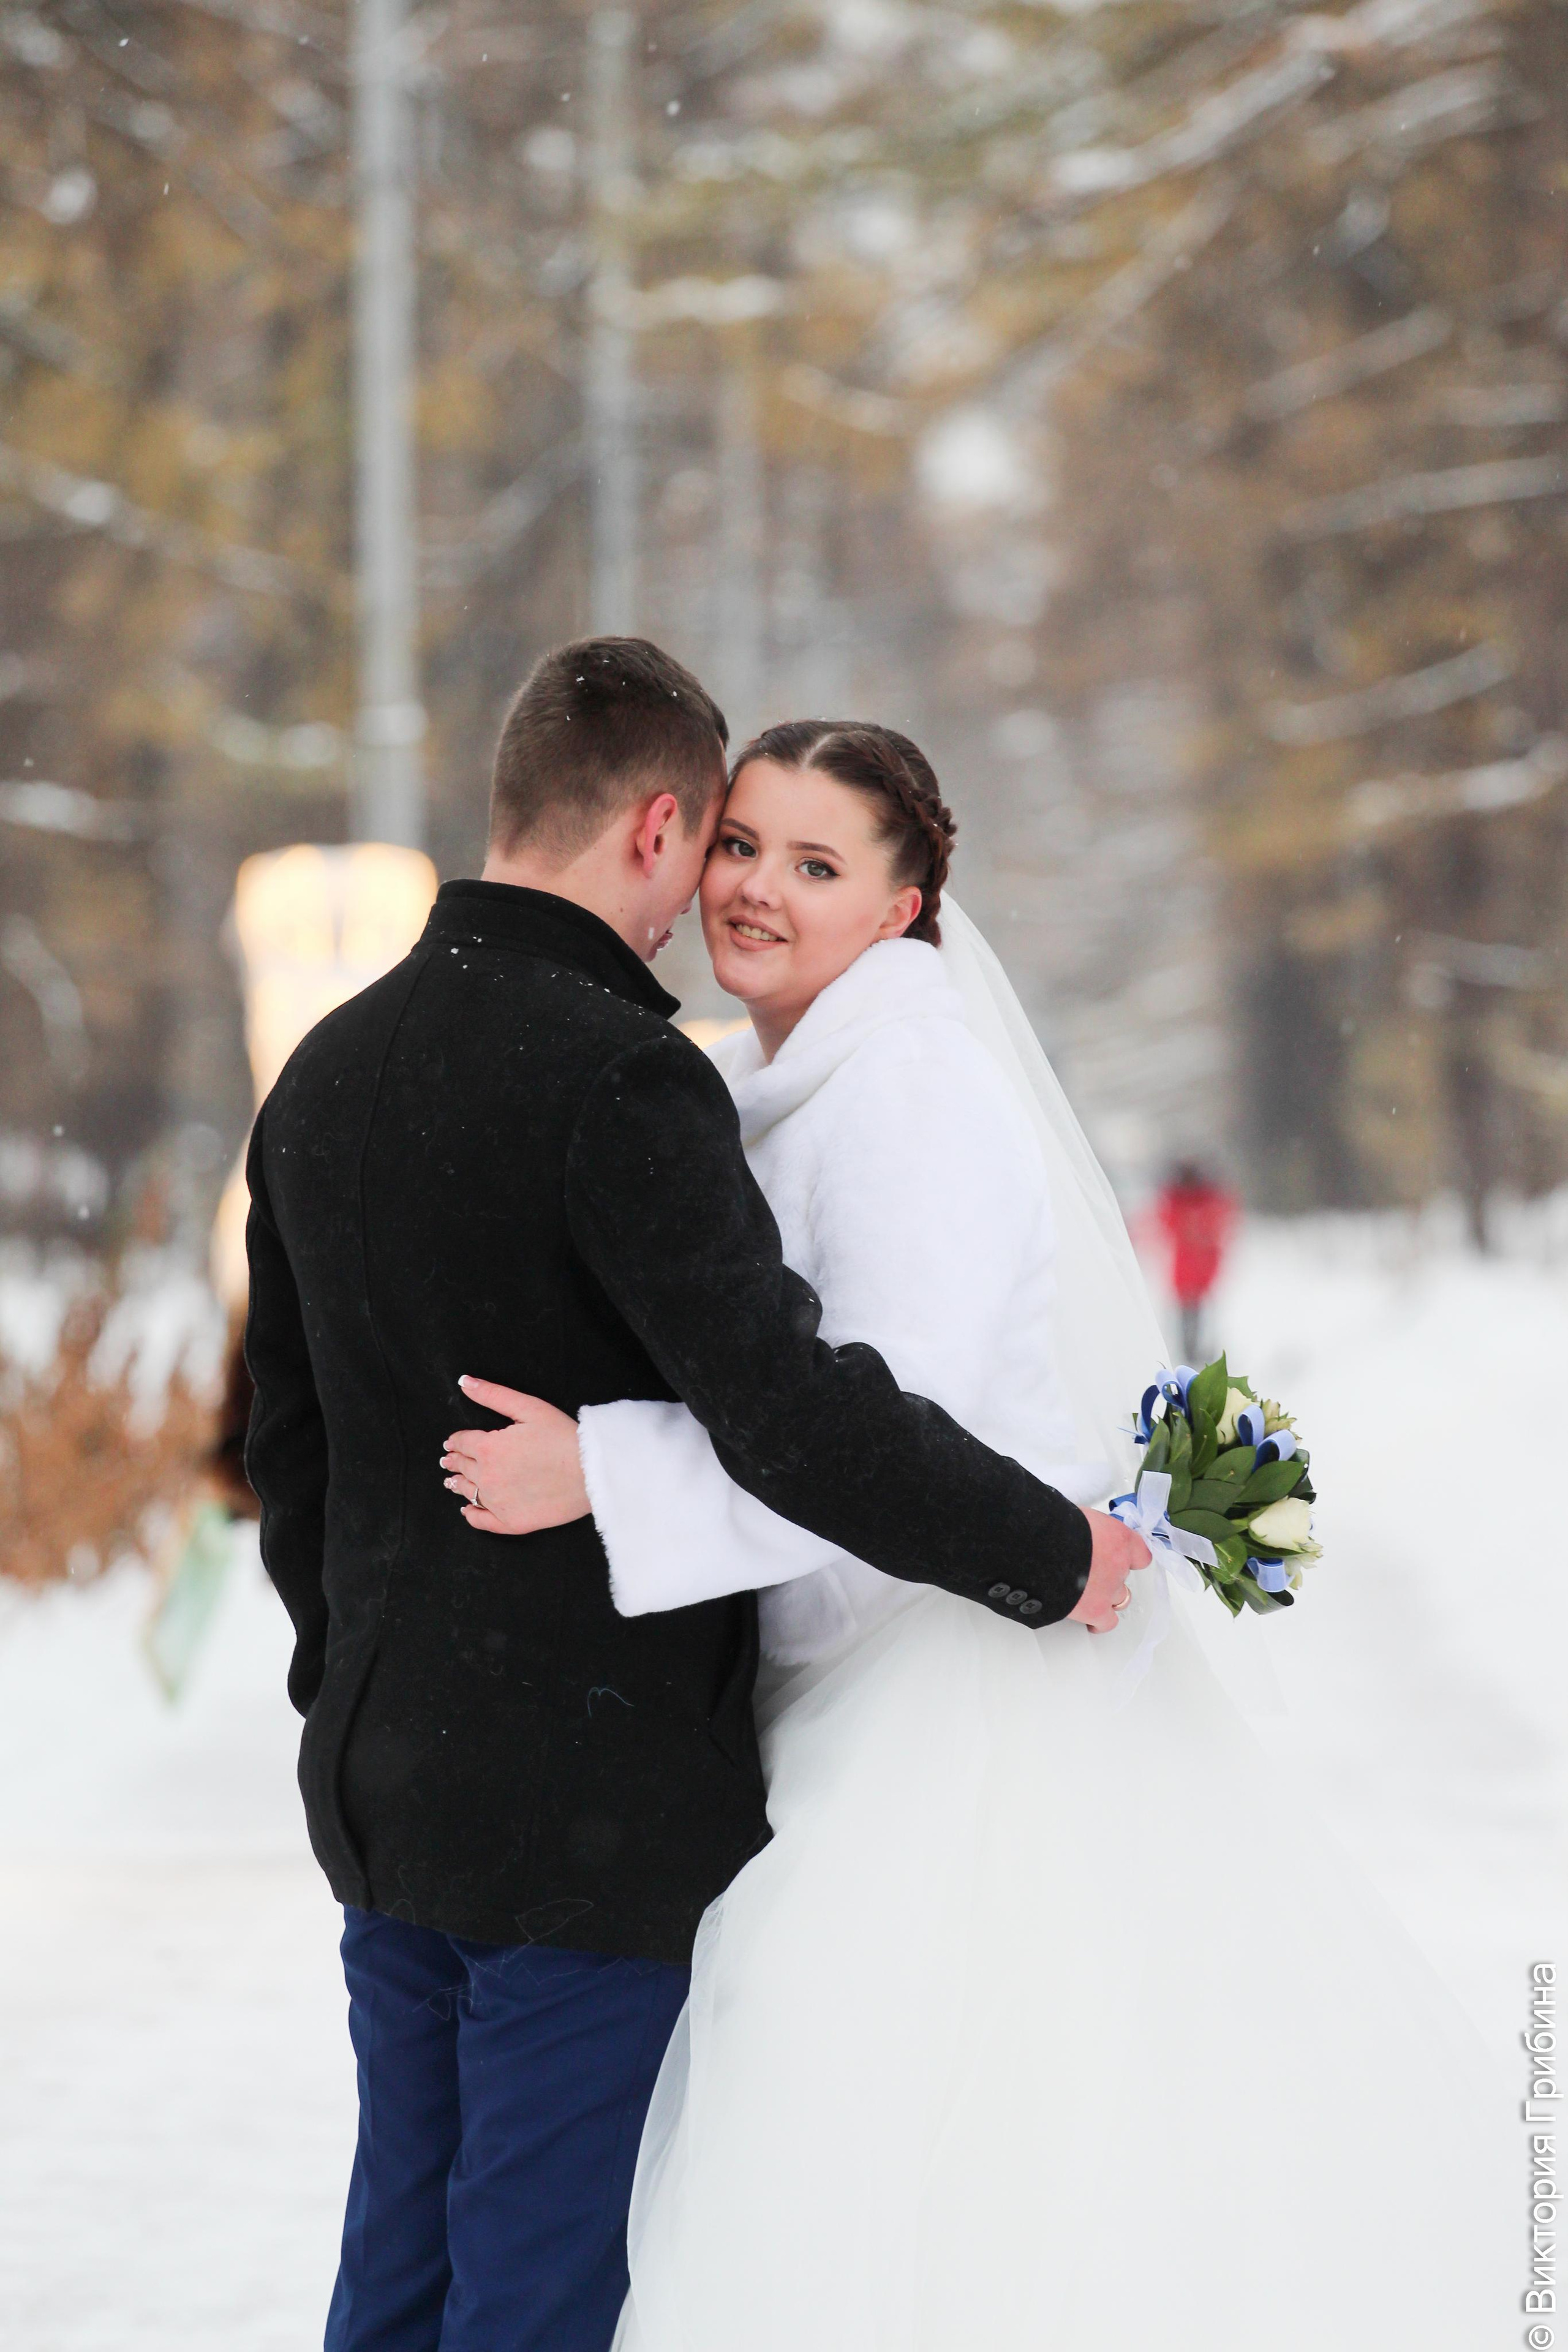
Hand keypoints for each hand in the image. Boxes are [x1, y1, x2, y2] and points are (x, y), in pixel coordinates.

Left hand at [440, 1377, 588, 1534]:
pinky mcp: (511, 1522)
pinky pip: (482, 1521)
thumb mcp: (529, 1407)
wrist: (591, 1473)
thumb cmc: (564, 1437)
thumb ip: (493, 1395)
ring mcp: (497, 1502)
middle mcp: (487, 1476)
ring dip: (458, 1484)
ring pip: (468, 1492)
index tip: (451, 1443)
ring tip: (452, 1482)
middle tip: (448, 1460)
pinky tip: (467, 1510)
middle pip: (463, 1467)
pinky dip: (471, 1515)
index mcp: (488, 1447)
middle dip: (454, 1461)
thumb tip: (465, 1382)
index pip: (462, 1443)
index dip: (455, 1441)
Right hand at [1066, 1506, 1151, 1633]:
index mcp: (1118, 1538)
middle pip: (1124, 1575)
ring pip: (1119, 1598)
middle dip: (1109, 1575)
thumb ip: (1087, 1531)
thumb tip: (1077, 1535)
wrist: (1039, 1552)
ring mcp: (1110, 1589)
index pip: (1139, 1552)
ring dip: (1106, 1596)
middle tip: (1090, 1572)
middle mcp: (1119, 1565)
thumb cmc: (1054, 1529)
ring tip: (1088, 1593)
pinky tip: (1091, 1621)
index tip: (1119, 1556)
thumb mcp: (1076, 1518)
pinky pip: (1107, 1622)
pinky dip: (1100, 1623)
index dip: (1128, 1557)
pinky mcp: (1096, 1610)